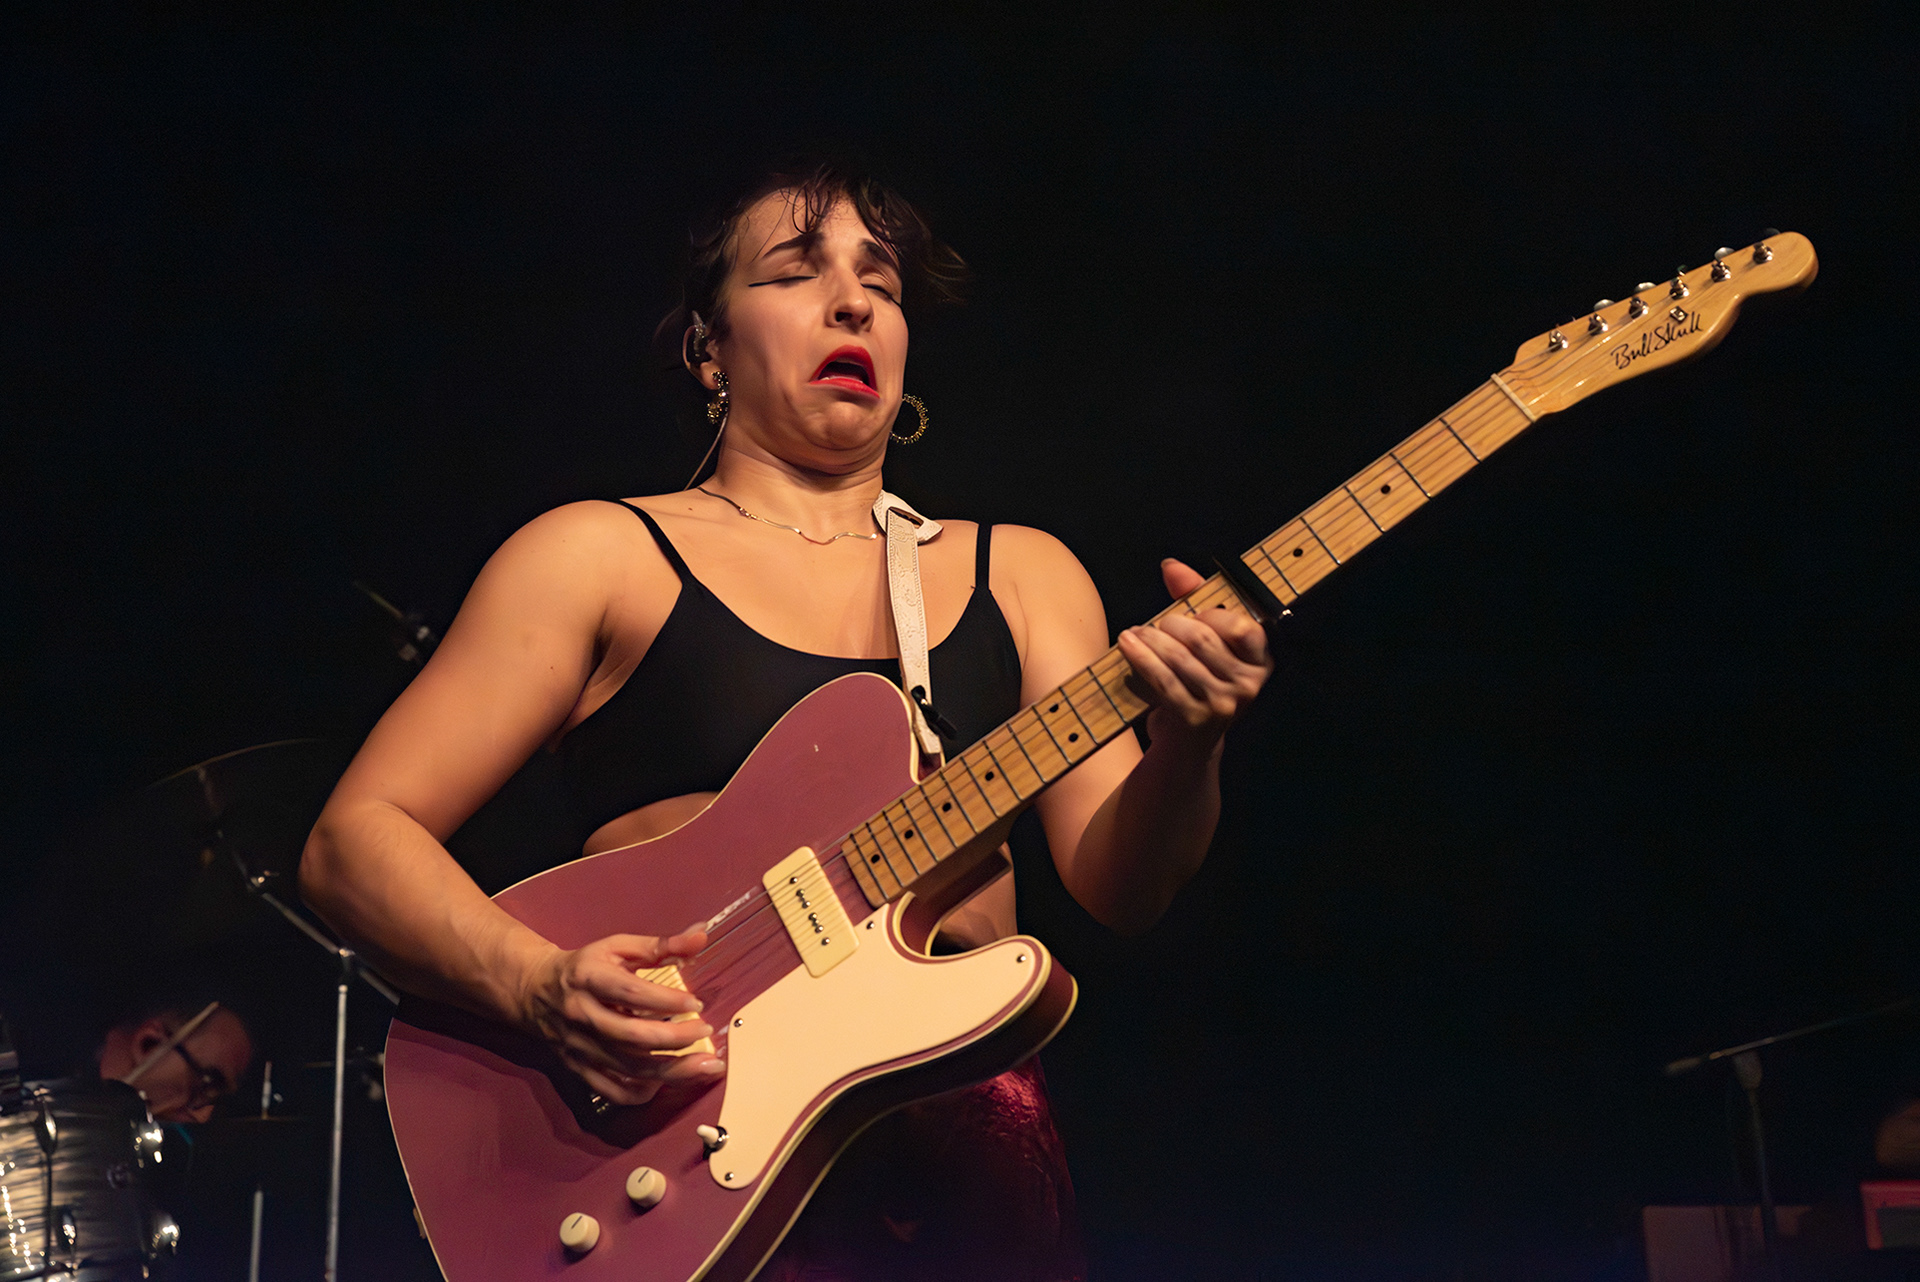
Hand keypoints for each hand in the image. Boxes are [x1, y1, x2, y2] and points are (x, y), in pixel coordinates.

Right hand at [517, 928, 724, 1105]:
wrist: (535, 991)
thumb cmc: (585, 967)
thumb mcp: (618, 947)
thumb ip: (661, 945)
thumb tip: (701, 936)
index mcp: (589, 979)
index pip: (631, 993)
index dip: (666, 1001)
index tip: (696, 1003)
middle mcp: (582, 1015)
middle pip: (631, 1036)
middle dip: (674, 1038)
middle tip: (705, 1031)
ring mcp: (579, 1046)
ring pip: (628, 1068)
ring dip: (671, 1071)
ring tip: (705, 1065)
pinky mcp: (578, 1069)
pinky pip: (611, 1090)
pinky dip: (641, 1092)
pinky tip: (667, 1082)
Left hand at [1117, 558, 1272, 752]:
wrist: (1188, 742)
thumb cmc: (1197, 679)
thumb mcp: (1204, 640)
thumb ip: (1194, 598)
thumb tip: (1172, 567)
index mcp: (1259, 662)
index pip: (1242, 627)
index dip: (1211, 615)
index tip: (1189, 614)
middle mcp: (1248, 685)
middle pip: (1202, 639)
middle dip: (1171, 625)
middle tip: (1153, 626)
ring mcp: (1223, 705)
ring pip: (1179, 657)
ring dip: (1149, 640)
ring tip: (1133, 633)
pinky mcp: (1195, 719)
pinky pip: (1162, 679)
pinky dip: (1140, 658)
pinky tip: (1126, 645)